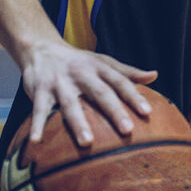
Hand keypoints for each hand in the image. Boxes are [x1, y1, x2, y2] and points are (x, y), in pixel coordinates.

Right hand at [21, 38, 157, 146]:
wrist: (42, 48)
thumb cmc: (80, 61)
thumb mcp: (104, 62)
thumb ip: (128, 72)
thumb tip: (154, 76)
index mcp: (100, 67)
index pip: (121, 82)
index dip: (134, 96)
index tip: (147, 112)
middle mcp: (82, 73)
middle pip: (100, 93)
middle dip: (114, 111)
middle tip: (127, 130)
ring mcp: (60, 82)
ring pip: (70, 104)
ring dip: (78, 123)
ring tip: (87, 142)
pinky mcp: (40, 91)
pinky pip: (38, 110)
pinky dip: (36, 126)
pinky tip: (36, 142)